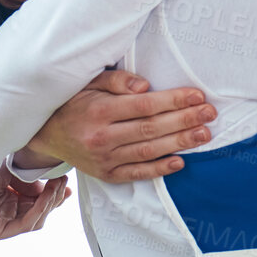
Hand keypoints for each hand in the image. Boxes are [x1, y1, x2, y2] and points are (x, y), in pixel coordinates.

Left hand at [0, 160, 71, 242]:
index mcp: (4, 201)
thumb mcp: (13, 174)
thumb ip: (31, 183)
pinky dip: (39, 209)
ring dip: (49, 202)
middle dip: (53, 198)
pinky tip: (46, 194)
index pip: (34, 204)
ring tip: (56, 184)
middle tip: (63, 182)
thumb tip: (53, 187)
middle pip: (38, 213)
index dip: (51, 195)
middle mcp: (1, 215)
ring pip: (35, 220)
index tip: (64, 182)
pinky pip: (25, 224)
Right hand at [27, 69, 216, 182]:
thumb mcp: (89, 83)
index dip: (173, 100)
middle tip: (210, 114)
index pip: (144, 105)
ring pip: (148, 151)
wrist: (46, 135)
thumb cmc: (74, 102)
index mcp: (98, 110)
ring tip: (204, 134)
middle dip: (184, 120)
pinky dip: (159, 169)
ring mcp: (104, 159)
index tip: (197, 96)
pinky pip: (136, 173)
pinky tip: (180, 161)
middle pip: (151, 129)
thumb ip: (117, 81)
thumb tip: (146, 86)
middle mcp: (101, 137)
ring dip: (179, 143)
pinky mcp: (106, 175)